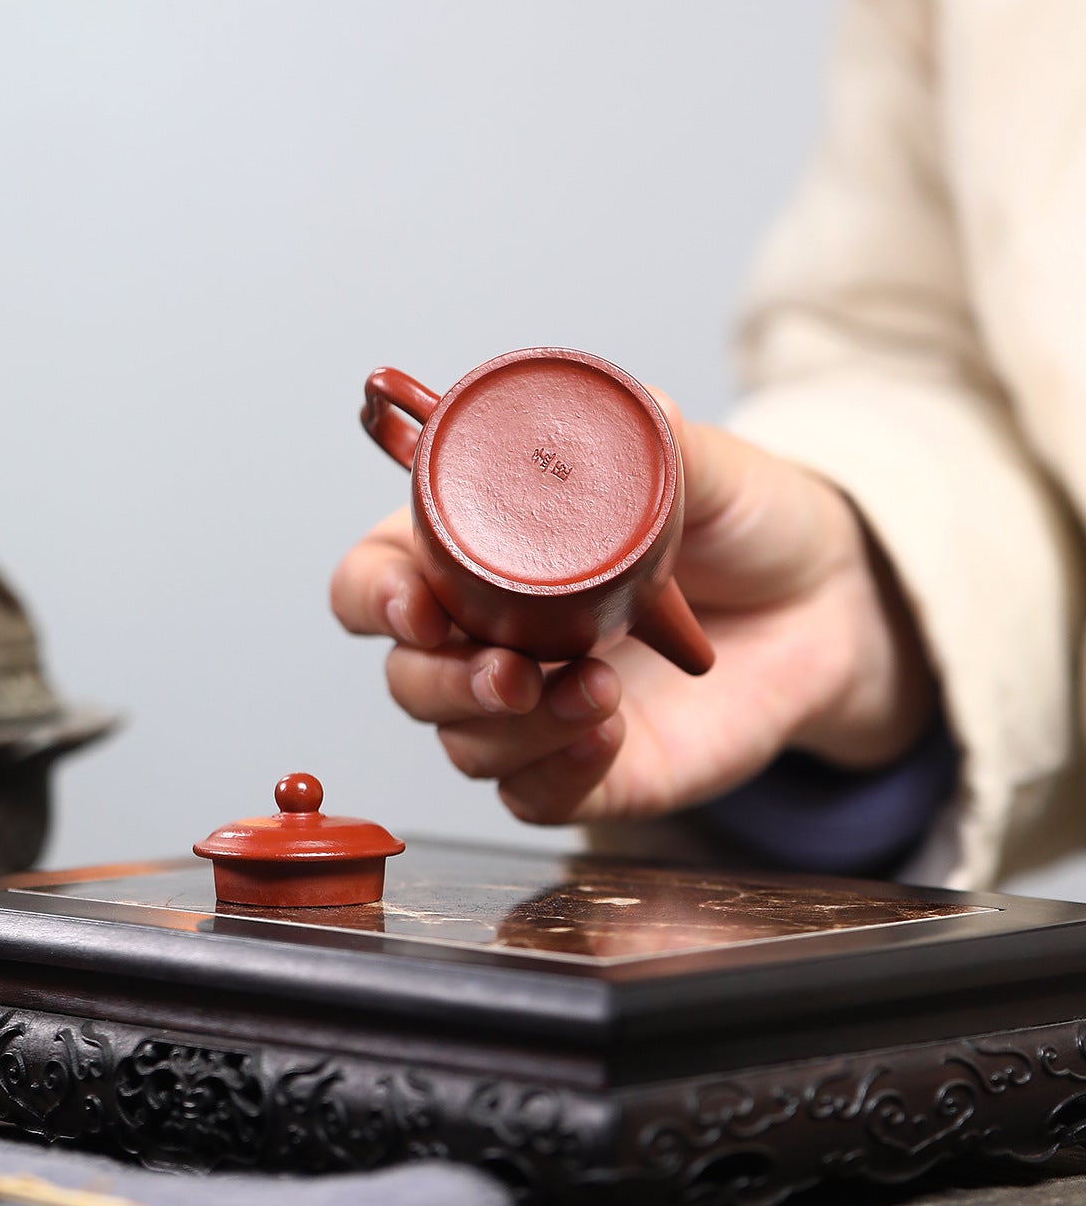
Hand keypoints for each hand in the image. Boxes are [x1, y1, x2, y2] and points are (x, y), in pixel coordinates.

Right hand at [329, 395, 936, 825]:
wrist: (830, 599)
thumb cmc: (746, 519)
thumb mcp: (702, 462)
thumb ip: (654, 434)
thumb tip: (617, 408)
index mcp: (483, 547)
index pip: (377, 577)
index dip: (376, 596)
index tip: (417, 603)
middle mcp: (495, 631)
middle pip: (407, 677)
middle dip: (441, 682)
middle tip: (511, 669)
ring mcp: (540, 705)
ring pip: (464, 744)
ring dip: (512, 727)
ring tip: (595, 690)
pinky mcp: (595, 766)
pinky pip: (534, 797)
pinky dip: (556, 774)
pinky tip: (606, 733)